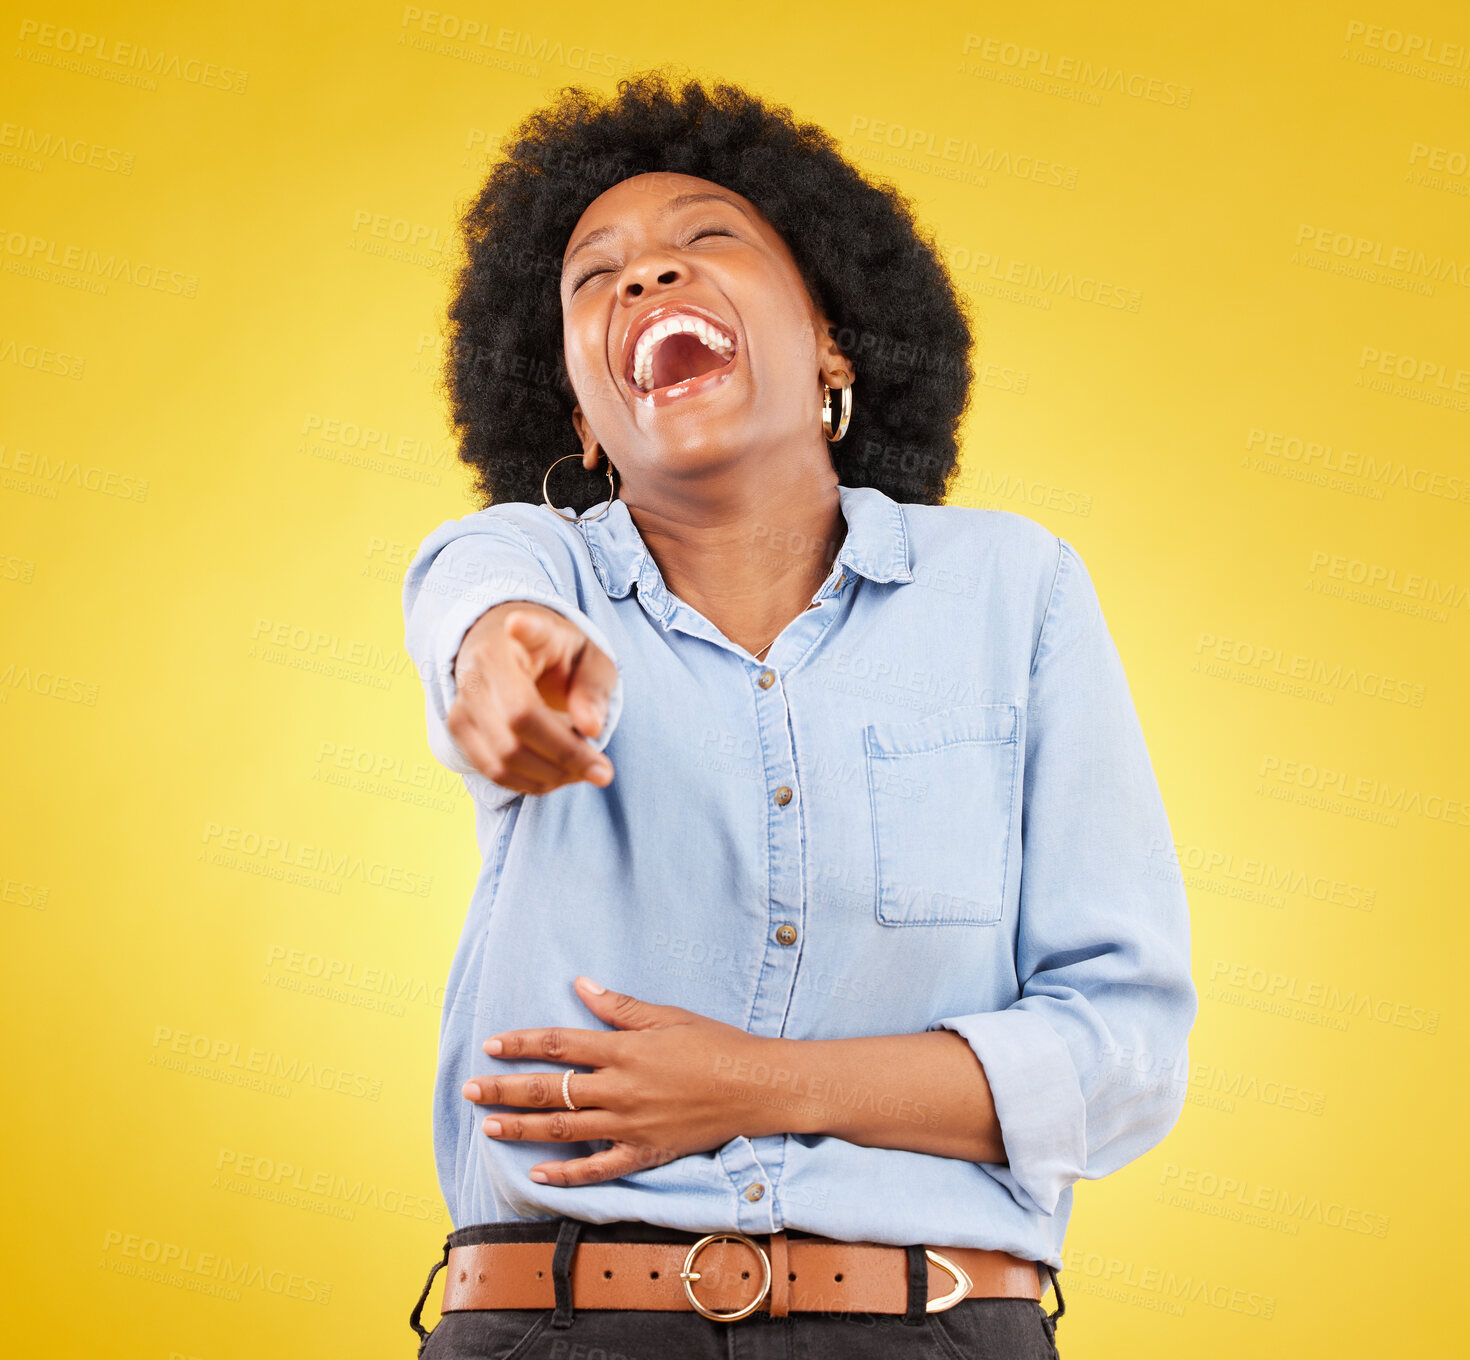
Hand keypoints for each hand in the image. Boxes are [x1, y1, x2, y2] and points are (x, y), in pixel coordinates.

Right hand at [449, 601, 616, 793]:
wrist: (506, 652)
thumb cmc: (554, 656)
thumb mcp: (588, 658)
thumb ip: (594, 688)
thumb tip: (591, 729)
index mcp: (514, 640)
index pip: (521, 637)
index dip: (522, 629)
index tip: (519, 623)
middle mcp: (478, 669)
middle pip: (518, 724)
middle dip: (566, 757)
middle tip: (603, 771)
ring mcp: (462, 702)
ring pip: (503, 758)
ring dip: (550, 776)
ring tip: (583, 771)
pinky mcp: (458, 730)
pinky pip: (493, 771)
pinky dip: (531, 782)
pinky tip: (558, 774)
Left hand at [462, 976, 777, 1185]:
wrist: (756, 1087)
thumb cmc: (716, 1045)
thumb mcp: (668, 1017)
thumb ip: (620, 1007)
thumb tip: (582, 986)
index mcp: (625, 1050)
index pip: (560, 1044)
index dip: (522, 1044)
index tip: (492, 1045)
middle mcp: (620, 1089)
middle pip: (550, 1089)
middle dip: (505, 1088)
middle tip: (471, 1088)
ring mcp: (630, 1125)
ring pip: (563, 1129)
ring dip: (521, 1127)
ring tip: (488, 1124)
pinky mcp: (645, 1152)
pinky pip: (598, 1168)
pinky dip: (566, 1173)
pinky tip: (537, 1172)